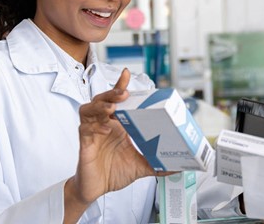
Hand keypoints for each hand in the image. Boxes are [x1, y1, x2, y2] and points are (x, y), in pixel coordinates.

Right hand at [66, 69, 157, 206]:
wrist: (96, 190)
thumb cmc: (114, 173)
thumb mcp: (141, 167)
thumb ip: (158, 165)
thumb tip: (179, 167)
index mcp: (117, 125)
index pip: (117, 100)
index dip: (120, 85)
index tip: (126, 73)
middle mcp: (103, 124)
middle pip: (103, 100)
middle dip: (112, 93)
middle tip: (124, 92)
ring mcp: (92, 132)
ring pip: (90, 109)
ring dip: (101, 105)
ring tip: (113, 107)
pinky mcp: (84, 143)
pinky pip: (85, 128)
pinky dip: (94, 126)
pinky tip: (106, 129)